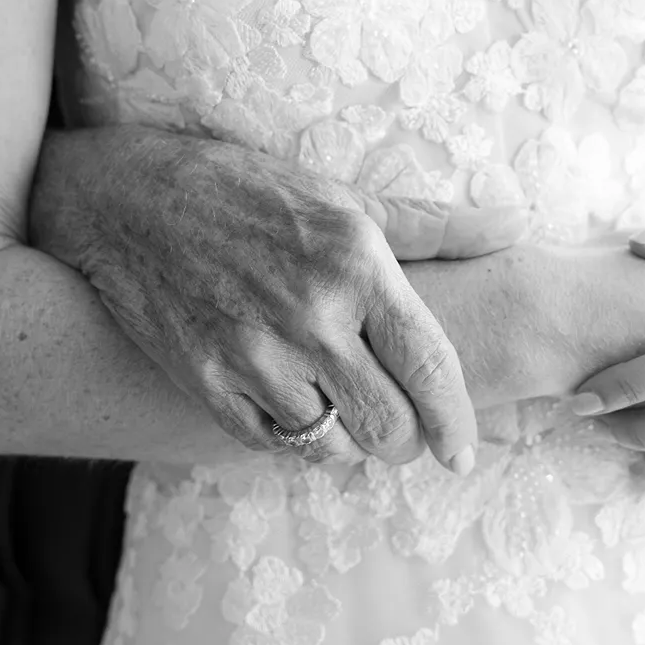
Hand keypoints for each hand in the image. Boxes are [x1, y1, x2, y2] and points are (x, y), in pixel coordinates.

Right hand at [29, 126, 529, 470]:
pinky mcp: (206, 384)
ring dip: (347, 439)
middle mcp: (309, 316)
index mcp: (354, 265)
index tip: (464, 454)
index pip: (429, 365)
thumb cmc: (247, 191)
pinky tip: (294, 404)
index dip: (458, 422)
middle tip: (396, 420)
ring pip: (332, 447)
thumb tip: (517, 222)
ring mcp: (252, 356)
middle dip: (404, 436)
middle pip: (389, 427)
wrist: (126, 200)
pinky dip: (294, 438)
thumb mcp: (344, 198)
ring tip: (340, 406)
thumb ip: (436, 226)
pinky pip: (274, 446)